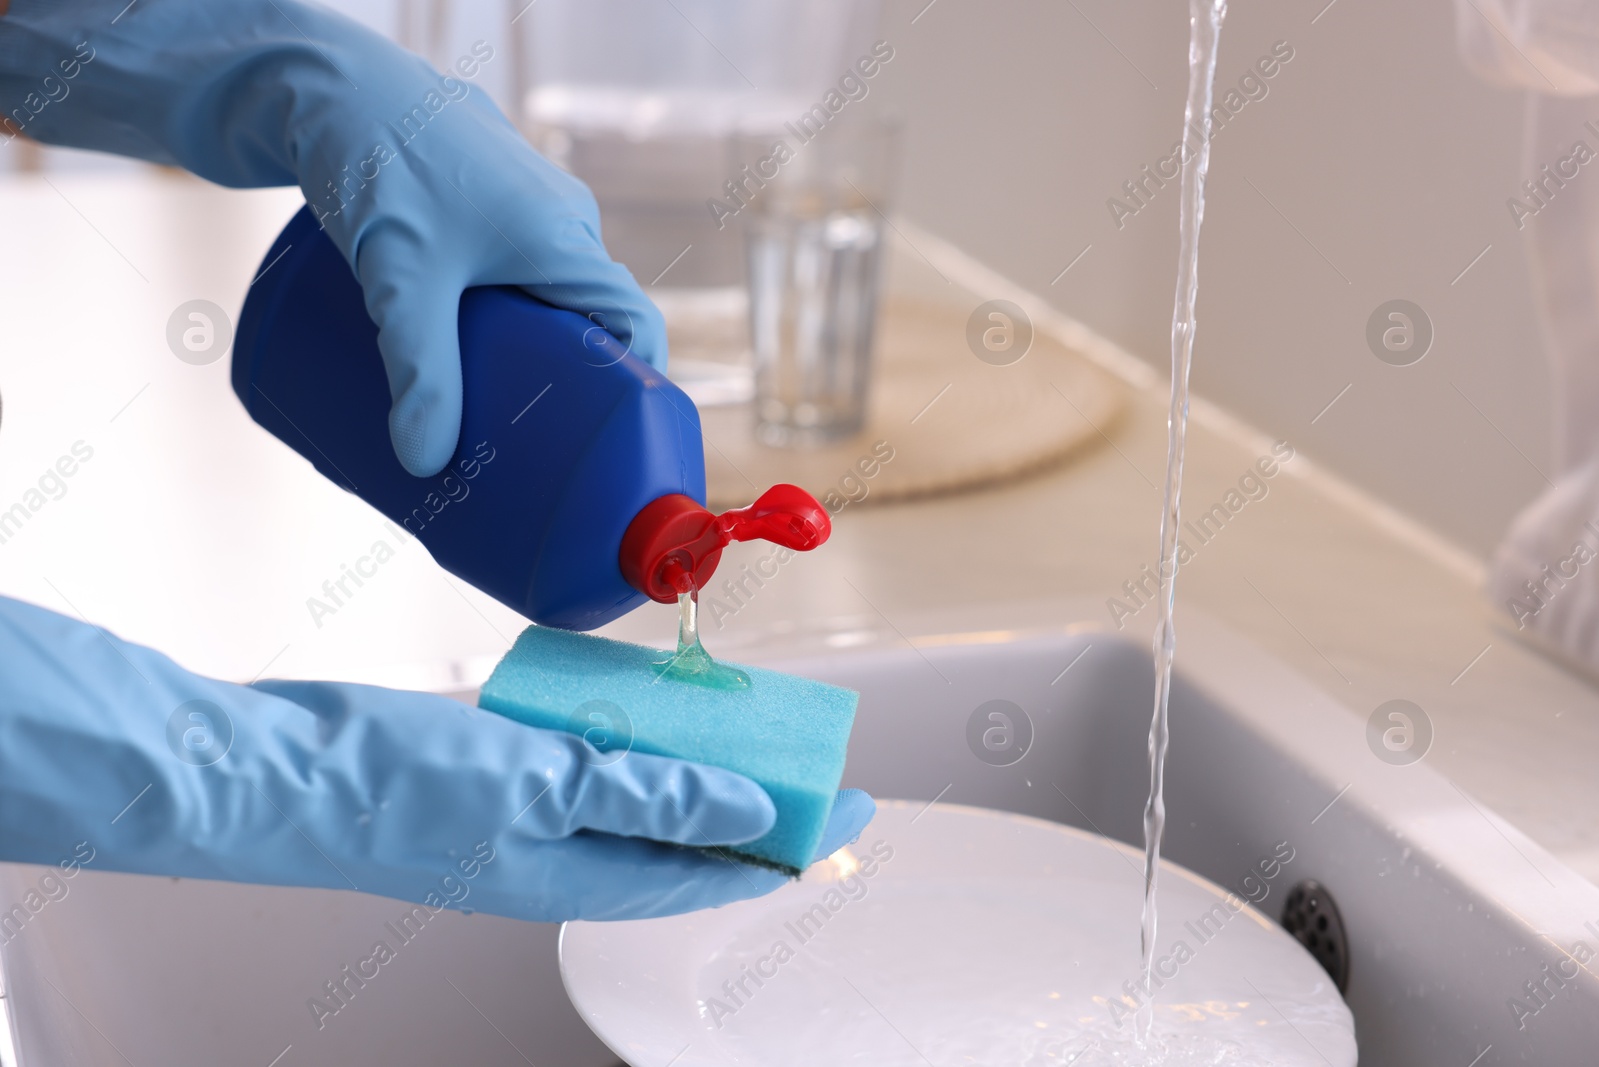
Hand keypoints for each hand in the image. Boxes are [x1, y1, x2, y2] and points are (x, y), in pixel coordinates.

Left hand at [0, 0, 666, 475]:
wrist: (329, 78)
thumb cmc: (379, 158)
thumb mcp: (399, 278)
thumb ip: (416, 370)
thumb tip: (421, 465)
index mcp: (566, 240)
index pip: (634, 326)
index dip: (637, 390)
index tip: (606, 448)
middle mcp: (561, 222)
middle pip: (590, 318)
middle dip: (569, 385)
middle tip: (532, 445)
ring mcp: (526, 207)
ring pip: (548, 294)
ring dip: (533, 350)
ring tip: (493, 407)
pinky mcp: (486, 201)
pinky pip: (518, 268)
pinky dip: (507, 315)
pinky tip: (469, 348)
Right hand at [0, 597, 873, 920]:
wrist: (279, 768)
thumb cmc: (395, 787)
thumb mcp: (544, 784)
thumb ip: (653, 798)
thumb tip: (754, 816)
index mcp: (585, 873)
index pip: (718, 870)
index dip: (793, 843)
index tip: (853, 809)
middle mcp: (566, 854)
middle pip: (689, 837)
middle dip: (758, 807)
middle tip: (812, 762)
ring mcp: (531, 815)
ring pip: (641, 796)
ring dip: (697, 767)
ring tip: (748, 727)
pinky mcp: (501, 774)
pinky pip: (589, 760)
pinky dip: (631, 735)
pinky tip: (645, 700)